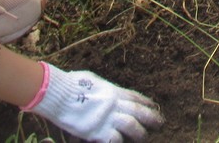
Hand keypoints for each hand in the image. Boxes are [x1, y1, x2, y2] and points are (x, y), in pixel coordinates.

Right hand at [26, 62, 162, 141]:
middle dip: (151, 117)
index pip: (135, 97)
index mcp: (113, 90)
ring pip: (131, 126)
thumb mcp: (93, 81)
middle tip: (160, 123)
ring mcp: (107, 117)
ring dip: (140, 132)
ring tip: (145, 137)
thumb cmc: (71, 84)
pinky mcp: (97, 131)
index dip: (146, 103)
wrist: (58, 93)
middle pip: (138, 111)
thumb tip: (107, 90)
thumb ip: (104, 88)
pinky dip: (119, 142)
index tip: (155, 107)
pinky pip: (114, 139)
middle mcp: (114, 103)